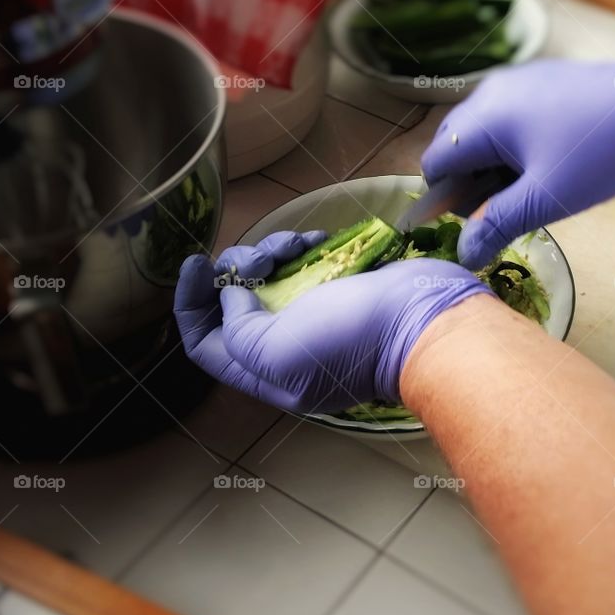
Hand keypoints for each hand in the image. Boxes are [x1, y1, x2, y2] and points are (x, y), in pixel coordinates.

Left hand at [174, 230, 489, 412]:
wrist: (423, 317)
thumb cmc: (351, 338)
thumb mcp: (277, 350)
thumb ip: (238, 331)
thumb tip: (233, 297)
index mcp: (268, 375)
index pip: (206, 347)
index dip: (191, 306)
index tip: (195, 264)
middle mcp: (287, 350)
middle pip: (234, 308)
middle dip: (234, 273)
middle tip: (255, 256)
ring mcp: (316, 319)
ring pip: (268, 280)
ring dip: (269, 253)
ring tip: (291, 246)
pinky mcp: (340, 292)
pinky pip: (303, 266)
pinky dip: (300, 248)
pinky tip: (313, 239)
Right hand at [421, 51, 614, 268]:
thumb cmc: (600, 152)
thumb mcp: (546, 198)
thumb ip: (497, 224)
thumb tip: (464, 253)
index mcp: (484, 118)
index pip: (436, 160)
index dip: (442, 198)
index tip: (466, 224)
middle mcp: (491, 92)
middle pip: (455, 143)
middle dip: (466, 181)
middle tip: (496, 212)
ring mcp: (515, 82)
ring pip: (482, 131)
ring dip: (489, 165)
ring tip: (524, 192)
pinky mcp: (539, 82)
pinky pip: (506, 117)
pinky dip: (510, 146)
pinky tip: (541, 166)